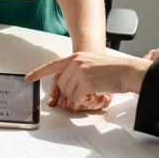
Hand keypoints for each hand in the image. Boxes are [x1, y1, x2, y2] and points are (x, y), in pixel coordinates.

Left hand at [26, 50, 152, 105]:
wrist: (129, 71)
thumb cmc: (116, 71)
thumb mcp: (94, 65)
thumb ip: (80, 72)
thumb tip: (70, 87)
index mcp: (77, 56)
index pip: (53, 65)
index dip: (39, 72)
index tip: (29, 77)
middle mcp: (76, 61)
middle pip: (62, 85)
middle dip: (72, 94)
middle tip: (86, 95)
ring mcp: (80, 70)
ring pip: (69, 92)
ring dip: (80, 97)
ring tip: (93, 93)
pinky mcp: (85, 80)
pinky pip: (77, 97)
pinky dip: (85, 100)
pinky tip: (95, 94)